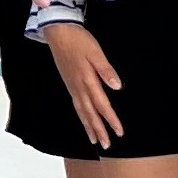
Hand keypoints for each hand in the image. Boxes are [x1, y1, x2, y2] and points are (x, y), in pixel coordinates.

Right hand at [42, 20, 120, 145]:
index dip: (111, 120)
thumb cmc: (78, 40)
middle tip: (106, 146)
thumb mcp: (95, 52)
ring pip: (81, 111)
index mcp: (87, 80)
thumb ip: (106, 70)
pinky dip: (81, 116)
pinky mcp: (69, 83)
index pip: (102, 105)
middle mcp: (78, 87)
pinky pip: (76, 105)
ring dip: (89, 126)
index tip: (119, 133)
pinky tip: (84, 119)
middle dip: (98, 130)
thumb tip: (117, 87)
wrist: (57, 32)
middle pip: (90, 113)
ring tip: (95, 140)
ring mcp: (72, 86)